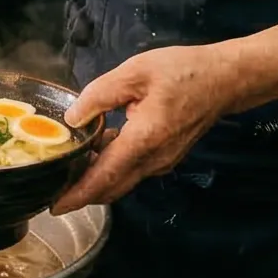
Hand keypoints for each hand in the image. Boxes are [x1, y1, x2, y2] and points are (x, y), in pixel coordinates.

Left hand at [51, 42, 258, 212]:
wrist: (225, 80)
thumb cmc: (183, 71)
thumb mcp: (135, 72)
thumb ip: (100, 95)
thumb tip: (73, 118)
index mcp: (144, 139)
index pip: (105, 176)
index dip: (78, 194)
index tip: (55, 206)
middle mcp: (154, 159)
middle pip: (112, 187)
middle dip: (82, 192)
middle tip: (53, 186)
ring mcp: (163, 161)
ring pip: (123, 180)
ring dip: (97, 178)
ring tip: (69, 164)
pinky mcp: (167, 157)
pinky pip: (134, 169)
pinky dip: (112, 167)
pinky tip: (97, 148)